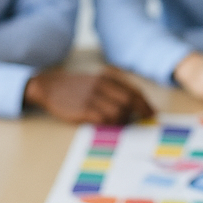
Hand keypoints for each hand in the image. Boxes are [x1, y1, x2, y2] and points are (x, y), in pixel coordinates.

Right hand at [24, 68, 153, 124]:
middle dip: (139, 113)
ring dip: (121, 121)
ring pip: (118, 112)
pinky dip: (109, 124)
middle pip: (128, 101)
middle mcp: (101, 85)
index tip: (152, 114)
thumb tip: (135, 107)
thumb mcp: (96, 81)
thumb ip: (113, 90)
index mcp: (106, 78)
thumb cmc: (76, 87)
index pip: (133, 91)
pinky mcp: (83, 109)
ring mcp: (92, 97)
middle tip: (142, 122)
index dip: (145, 104)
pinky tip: (106, 124)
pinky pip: (104, 119)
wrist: (50, 87)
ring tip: (117, 123)